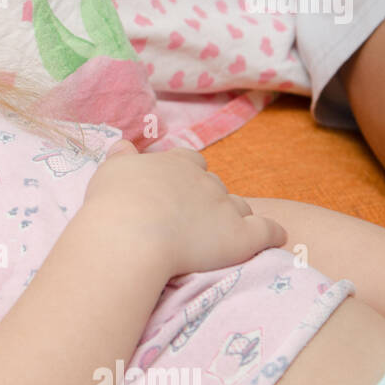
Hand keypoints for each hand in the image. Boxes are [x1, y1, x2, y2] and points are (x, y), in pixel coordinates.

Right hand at [81, 139, 287, 277]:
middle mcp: (204, 180)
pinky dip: (272, 234)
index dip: (185, 175)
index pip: (189, 160)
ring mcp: (225, 206)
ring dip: (233, 217)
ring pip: (239, 207)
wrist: (130, 236)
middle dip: (207, 199)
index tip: (175, 190)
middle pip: (214, 185)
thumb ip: (121, 157)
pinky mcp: (241, 236)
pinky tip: (274, 240)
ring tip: (218, 236)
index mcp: (175, 163)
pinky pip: (268, 231)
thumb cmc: (115, 203)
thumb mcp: (110, 171)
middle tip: (188, 221)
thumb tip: (124, 145)